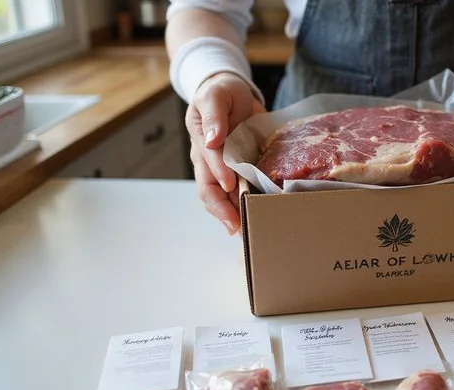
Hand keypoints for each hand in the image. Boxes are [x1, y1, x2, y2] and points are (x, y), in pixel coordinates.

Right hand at [186, 72, 264, 234]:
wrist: (233, 93)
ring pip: (221, 197)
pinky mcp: (238, 171)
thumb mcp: (215, 96)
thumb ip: (214, 116)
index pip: (208, 162)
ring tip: (245, 231)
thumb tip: (211, 140)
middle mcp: (209, 160)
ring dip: (231, 215)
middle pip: (209, 190)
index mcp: (201, 142)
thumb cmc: (221, 93)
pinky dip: (242, 208)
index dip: (219, 174)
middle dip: (221, 209)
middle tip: (236, 226)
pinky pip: (237, 193)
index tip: (230, 185)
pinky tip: (252, 221)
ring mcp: (222, 168)